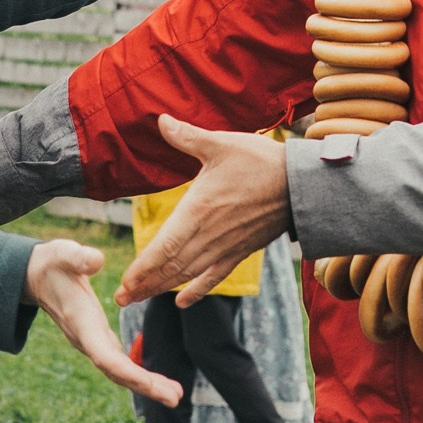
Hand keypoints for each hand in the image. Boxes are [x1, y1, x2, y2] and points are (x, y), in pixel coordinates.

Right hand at [25, 236, 183, 406]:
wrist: (37, 277)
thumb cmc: (53, 264)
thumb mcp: (63, 254)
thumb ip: (78, 257)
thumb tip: (97, 260)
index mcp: (82, 323)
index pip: (104, 356)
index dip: (127, 371)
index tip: (149, 384)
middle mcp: (87, 339)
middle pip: (116, 371)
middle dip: (144, 386)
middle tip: (175, 398)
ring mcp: (92, 342)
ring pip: (120, 371)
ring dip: (147, 384)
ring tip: (175, 394)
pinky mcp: (99, 339)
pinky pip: (121, 363)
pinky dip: (140, 374)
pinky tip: (159, 382)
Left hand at [117, 116, 289, 307]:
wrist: (302, 184)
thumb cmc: (261, 161)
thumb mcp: (222, 144)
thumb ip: (188, 137)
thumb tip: (161, 119)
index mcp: (199, 210)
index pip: (164, 247)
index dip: (143, 267)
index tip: (124, 284)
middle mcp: (209, 234)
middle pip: (171, 266)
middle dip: (143, 284)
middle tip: (120, 299)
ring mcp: (225, 246)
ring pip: (187, 273)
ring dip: (161, 287)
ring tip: (138, 299)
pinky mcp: (240, 250)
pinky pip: (214, 275)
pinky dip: (197, 290)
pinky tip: (181, 302)